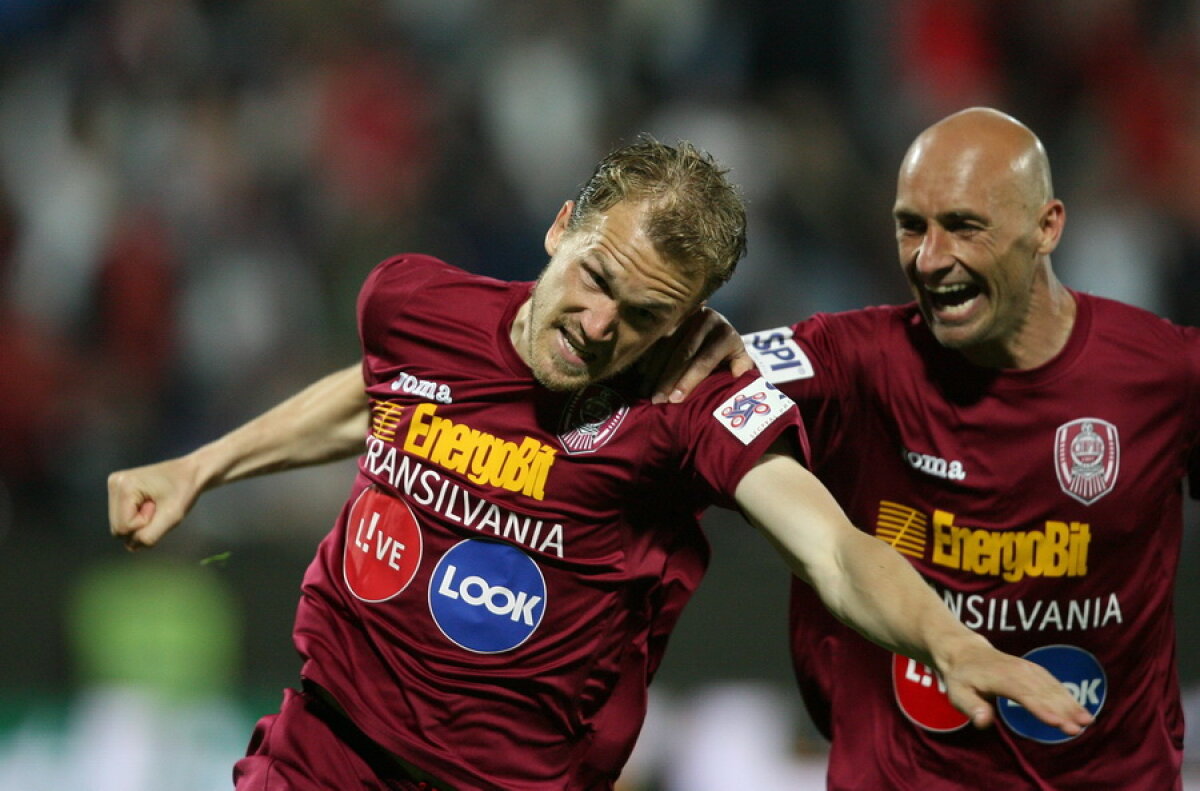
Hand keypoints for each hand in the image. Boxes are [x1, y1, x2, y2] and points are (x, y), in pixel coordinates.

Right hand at [107, 456, 202, 549]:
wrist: (192, 472)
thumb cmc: (184, 491)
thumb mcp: (171, 517)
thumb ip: (149, 536)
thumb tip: (130, 547)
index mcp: (123, 485)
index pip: (123, 527)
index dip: (145, 524)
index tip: (160, 506)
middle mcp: (114, 483)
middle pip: (118, 528)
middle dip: (141, 525)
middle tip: (159, 507)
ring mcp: (115, 487)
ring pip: (120, 526)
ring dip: (141, 523)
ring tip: (156, 505)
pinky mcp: (120, 492)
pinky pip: (124, 520)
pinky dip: (139, 519)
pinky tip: (151, 505)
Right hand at [641, 307, 753, 403]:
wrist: (716, 325)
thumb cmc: (727, 351)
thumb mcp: (739, 358)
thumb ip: (741, 367)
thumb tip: (737, 376)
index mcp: (725, 334)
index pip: (705, 359)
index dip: (689, 380)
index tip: (675, 399)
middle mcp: (706, 319)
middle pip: (683, 353)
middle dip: (668, 378)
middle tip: (657, 400)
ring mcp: (686, 316)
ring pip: (667, 346)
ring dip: (654, 371)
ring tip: (646, 392)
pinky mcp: (671, 317)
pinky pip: (656, 339)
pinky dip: (648, 359)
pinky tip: (642, 376)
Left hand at [938, 637, 1092, 735]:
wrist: (966, 652)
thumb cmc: (961, 678)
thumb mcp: (957, 693)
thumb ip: (971, 707)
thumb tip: (984, 722)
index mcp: (1000, 677)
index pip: (1024, 694)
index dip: (1041, 709)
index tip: (1058, 723)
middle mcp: (1018, 670)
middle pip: (1043, 692)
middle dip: (1063, 710)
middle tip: (1079, 728)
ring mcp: (1027, 668)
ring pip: (1052, 686)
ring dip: (1070, 703)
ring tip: (1087, 721)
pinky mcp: (1033, 670)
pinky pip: (1053, 682)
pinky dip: (1068, 695)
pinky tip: (1079, 709)